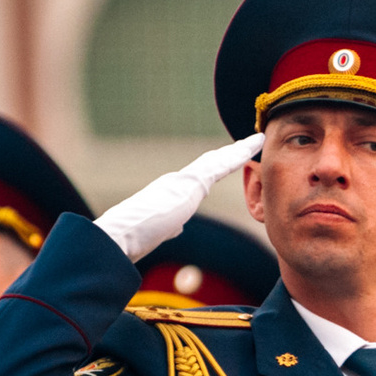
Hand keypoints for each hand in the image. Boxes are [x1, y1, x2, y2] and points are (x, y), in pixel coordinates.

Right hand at [93, 133, 264, 261]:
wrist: (120, 235)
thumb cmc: (132, 237)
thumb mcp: (157, 231)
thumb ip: (169, 226)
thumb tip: (176, 227)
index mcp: (172, 191)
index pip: (201, 175)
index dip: (217, 165)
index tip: (231, 158)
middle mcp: (178, 180)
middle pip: (211, 163)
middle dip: (231, 153)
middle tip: (250, 142)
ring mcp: (184, 180)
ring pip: (217, 160)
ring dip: (238, 150)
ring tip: (256, 139)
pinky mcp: (190, 183)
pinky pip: (220, 166)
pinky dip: (237, 155)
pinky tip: (252, 146)